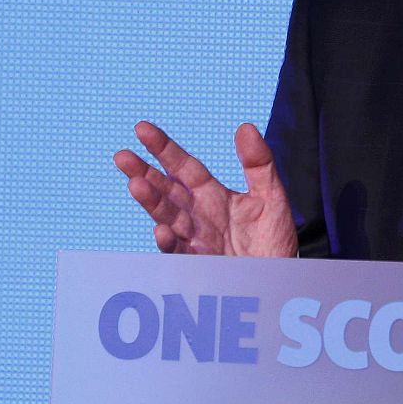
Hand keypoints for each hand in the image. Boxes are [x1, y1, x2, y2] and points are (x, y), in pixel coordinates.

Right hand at [113, 121, 297, 256]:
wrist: (280, 276)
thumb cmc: (273, 238)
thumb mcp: (271, 195)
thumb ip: (258, 163)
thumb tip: (245, 127)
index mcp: (212, 195)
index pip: (184, 167)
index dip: (164, 149)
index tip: (142, 129)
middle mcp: (198, 215)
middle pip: (166, 190)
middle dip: (144, 173)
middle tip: (122, 157)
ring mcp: (196, 239)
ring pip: (167, 218)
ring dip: (151, 202)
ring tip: (136, 184)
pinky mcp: (201, 263)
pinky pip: (181, 252)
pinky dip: (170, 243)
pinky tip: (161, 230)